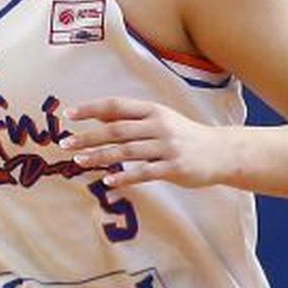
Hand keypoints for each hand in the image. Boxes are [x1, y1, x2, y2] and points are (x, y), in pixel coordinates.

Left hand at [62, 97, 232, 189]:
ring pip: (127, 151)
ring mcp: (168, 147)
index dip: (91, 109)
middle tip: (65, 144)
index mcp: (153, 110)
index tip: (68, 115)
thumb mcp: (159, 119)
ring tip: (79, 162)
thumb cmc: (184, 135)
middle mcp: (159, 126)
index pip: (116, 106)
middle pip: (117, 130)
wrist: (223, 152)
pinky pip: (144, 172)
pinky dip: (124, 177)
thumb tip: (95, 115)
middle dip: (88, 137)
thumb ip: (130, 118)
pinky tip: (107, 181)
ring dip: (100, 157)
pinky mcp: (174, 167)